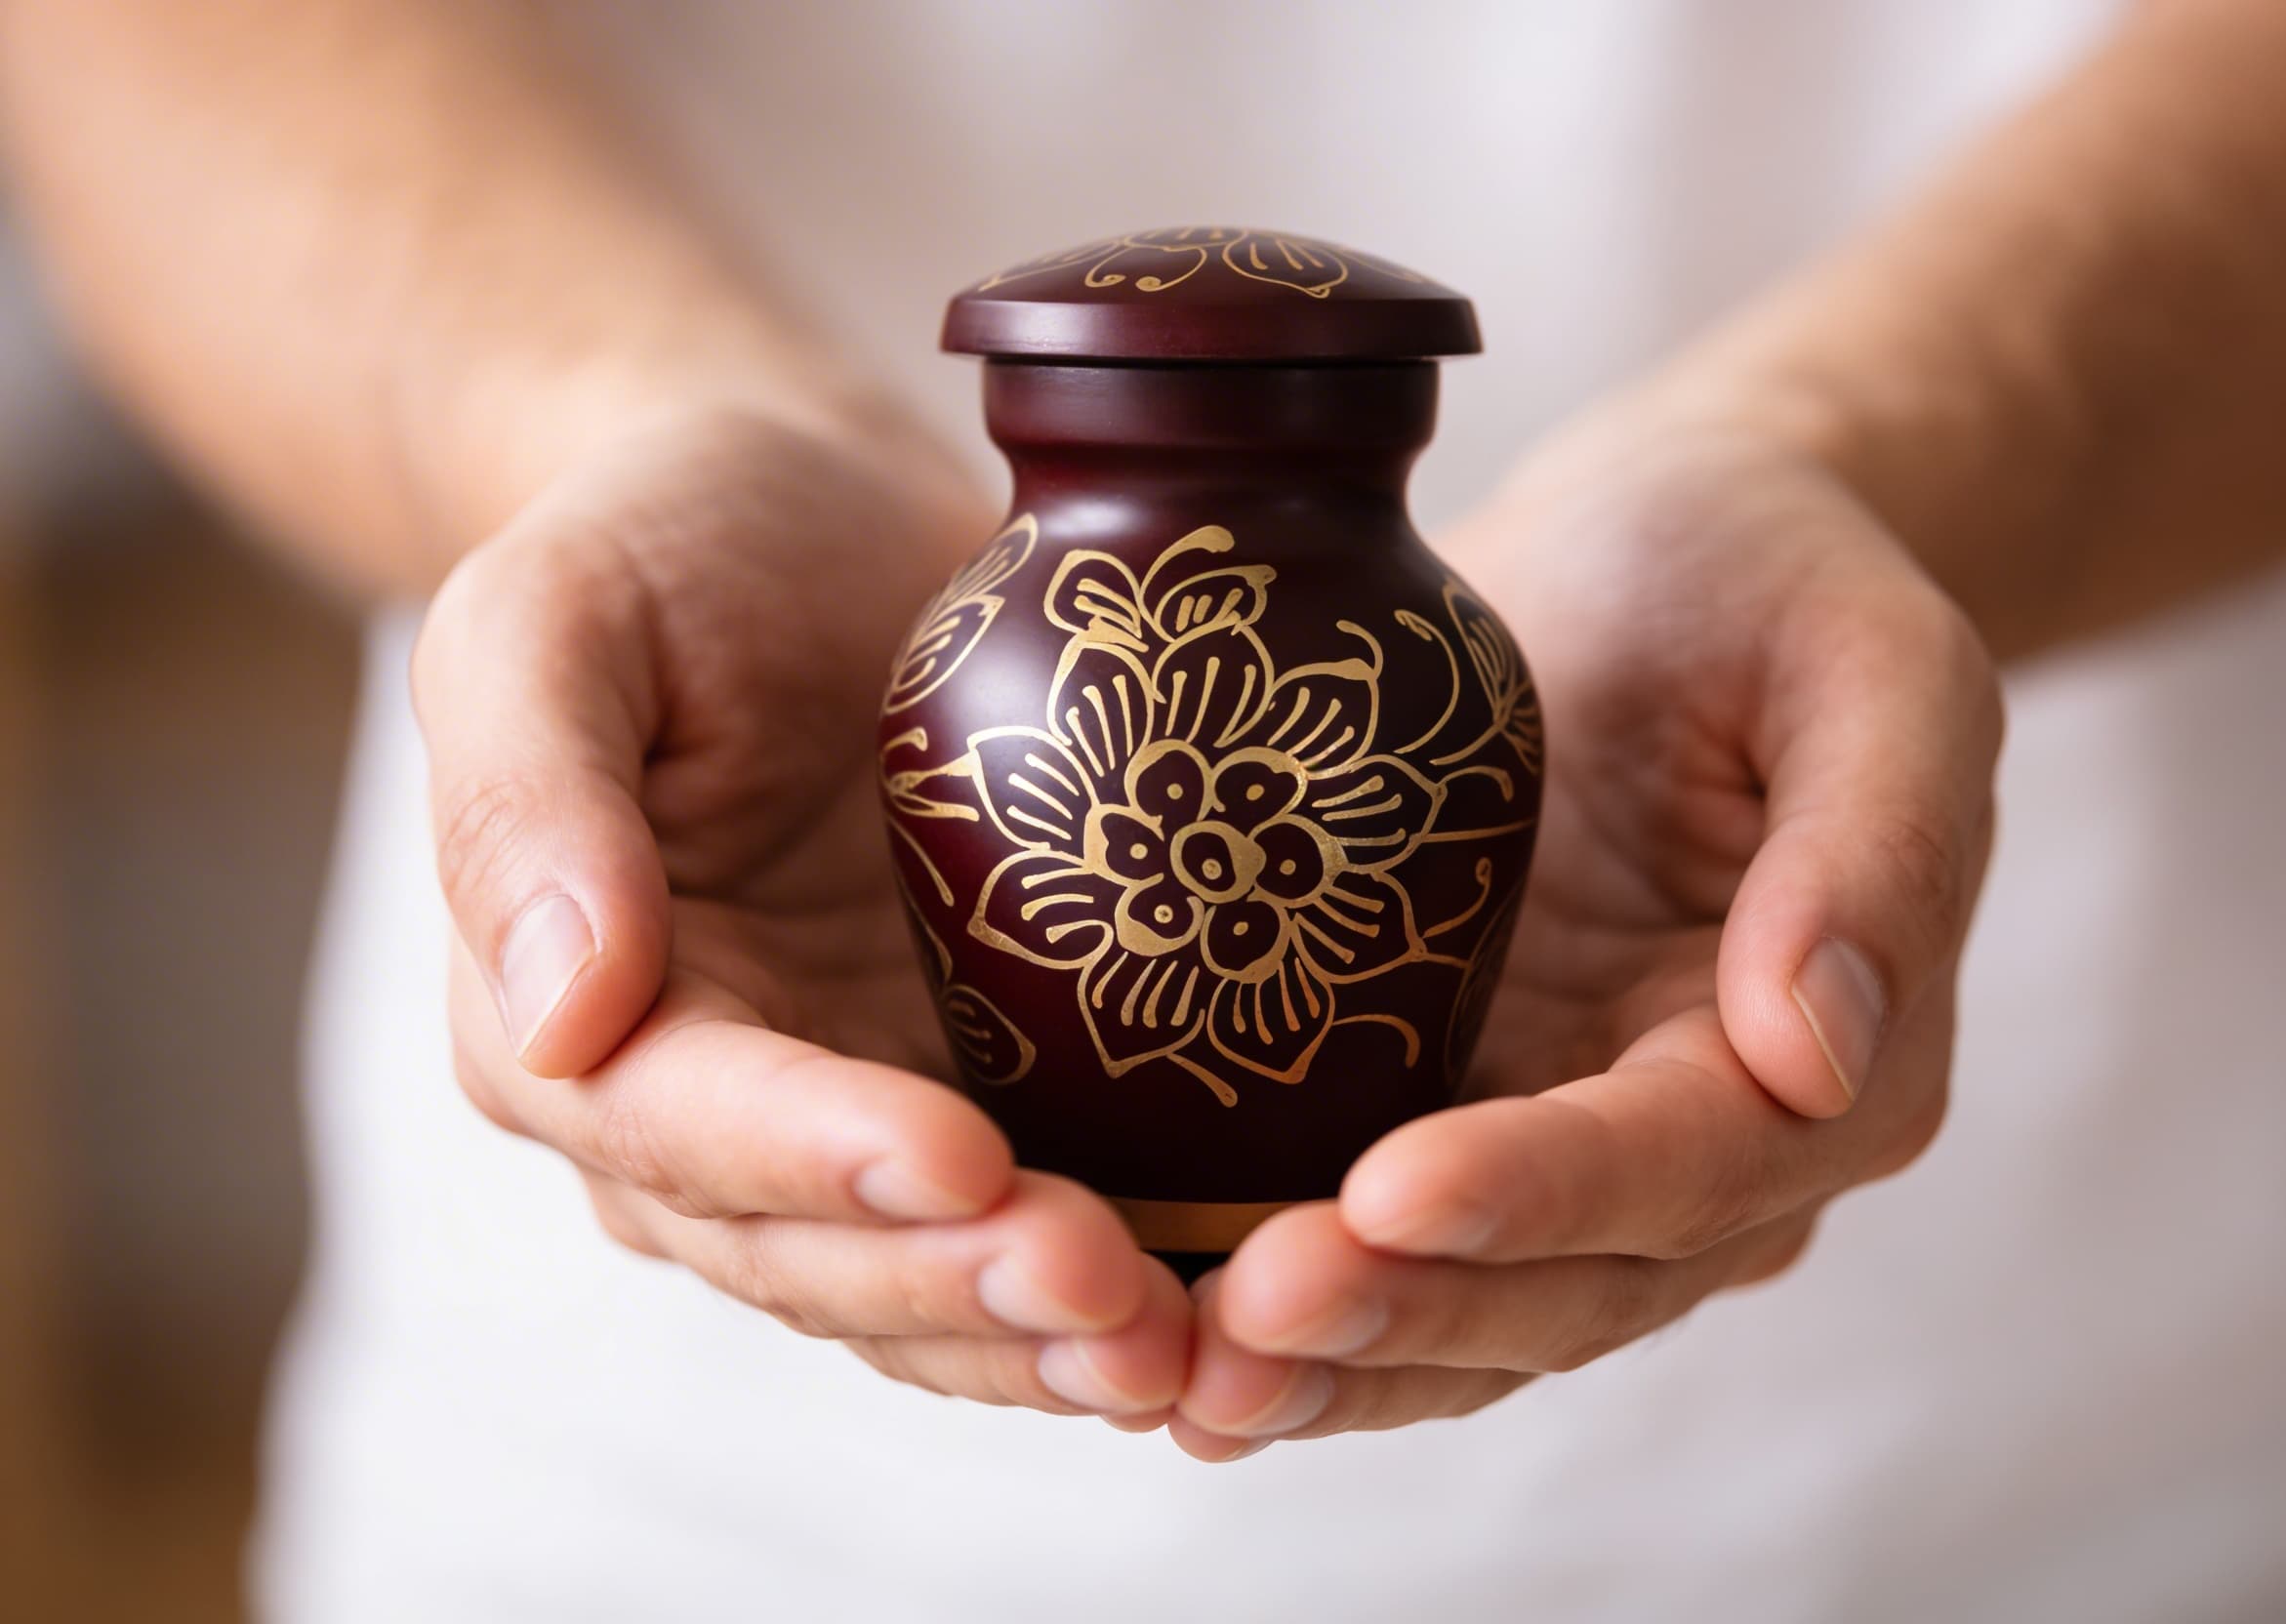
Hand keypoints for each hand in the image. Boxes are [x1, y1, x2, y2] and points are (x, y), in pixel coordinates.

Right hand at [413, 404, 1191, 1418]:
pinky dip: (1117, 1283)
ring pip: (924, 1284)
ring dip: (1044, 1335)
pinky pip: (1026, 1229)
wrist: (813, 519)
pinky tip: (1229, 1307)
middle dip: (958, 1284)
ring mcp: (840, 1123)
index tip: (959, 1163)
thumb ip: (524, 799)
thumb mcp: (553, 618)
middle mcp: (697, 1111)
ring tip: (1183, 1344)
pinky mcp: (968, 1099)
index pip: (682, 1123)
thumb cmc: (669, 542)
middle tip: (1114, 1292)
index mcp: (564, 1017)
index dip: (818, 1160)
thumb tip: (560, 1015)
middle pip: (813, 1247)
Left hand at [1165, 417, 2000, 1458]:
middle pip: (1570, 1282)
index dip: (1547, 1192)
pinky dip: (1294, 1315)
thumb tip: (1817, 1050)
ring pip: (1472, 1311)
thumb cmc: (1765, 572)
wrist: (1654, 552)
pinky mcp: (1460, 1112)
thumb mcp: (1868, 657)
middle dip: (1411, 1311)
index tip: (1391, 1193)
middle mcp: (1710, 1145)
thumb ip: (1877, 843)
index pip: (1690, 1163)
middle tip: (1246, 1313)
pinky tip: (1166, 1345)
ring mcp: (1575, 1147)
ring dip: (1337, 1361)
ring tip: (1190, 1376)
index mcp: (1835, 1058)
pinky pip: (1383, 1251)